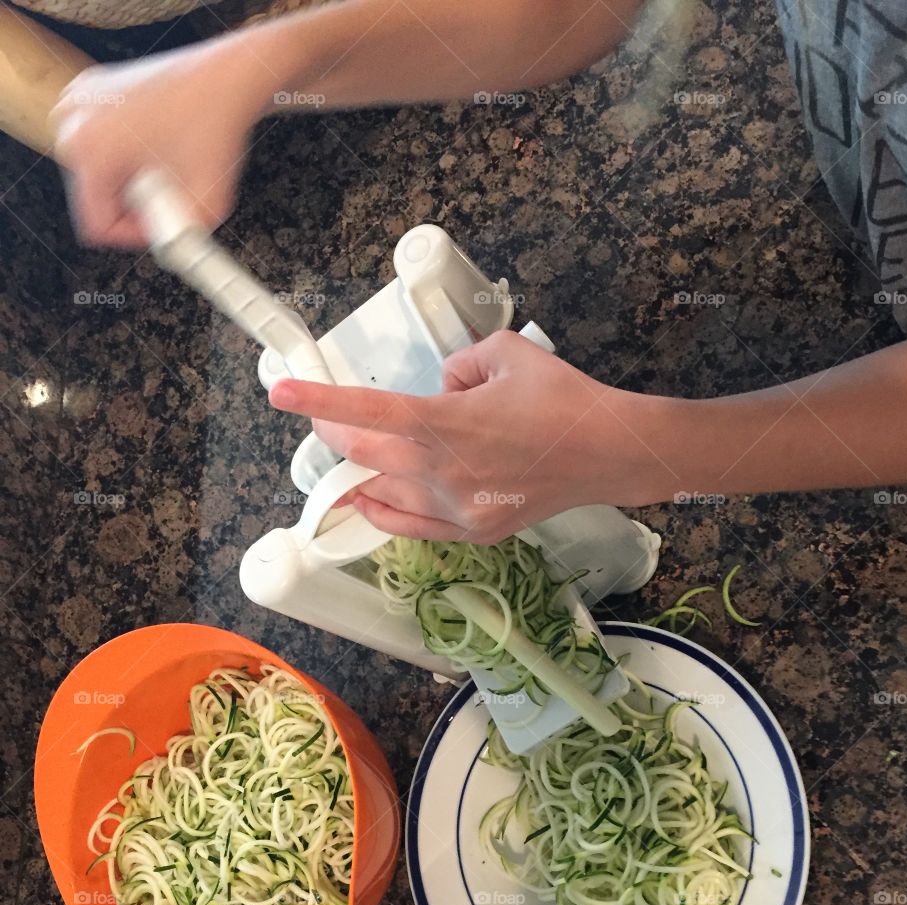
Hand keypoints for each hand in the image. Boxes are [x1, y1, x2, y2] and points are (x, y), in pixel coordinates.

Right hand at [50, 42, 263, 246]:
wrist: (225, 79)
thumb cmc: (215, 129)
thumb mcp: (206, 208)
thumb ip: (182, 247)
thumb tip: (166, 266)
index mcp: (89, 153)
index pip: (98, 227)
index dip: (135, 237)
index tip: (162, 228)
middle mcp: (73, 123)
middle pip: (95, 199)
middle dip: (134, 206)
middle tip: (172, 191)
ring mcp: (78, 102)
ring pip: (98, 173)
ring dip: (131, 181)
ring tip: (167, 163)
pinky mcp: (91, 92)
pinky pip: (102, 144)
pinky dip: (129, 153)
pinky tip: (158, 142)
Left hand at [269, 330, 666, 540]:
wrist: (608, 454)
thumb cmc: (562, 399)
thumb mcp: (504, 354)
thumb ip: (456, 365)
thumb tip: (440, 388)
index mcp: (446, 423)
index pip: (367, 410)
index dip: (318, 400)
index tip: (281, 393)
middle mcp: (443, 472)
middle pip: (364, 454)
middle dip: (337, 432)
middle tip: (324, 417)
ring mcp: (457, 508)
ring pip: (384, 492)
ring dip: (361, 470)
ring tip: (353, 453)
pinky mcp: (473, 530)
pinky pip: (410, 524)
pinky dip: (384, 508)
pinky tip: (371, 495)